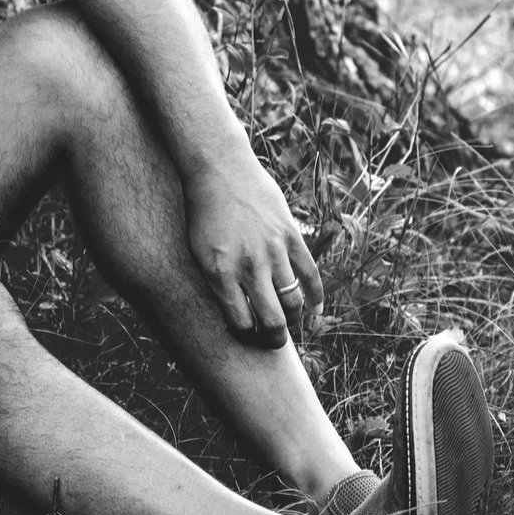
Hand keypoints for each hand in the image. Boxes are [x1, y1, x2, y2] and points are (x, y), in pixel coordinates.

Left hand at [185, 158, 322, 348]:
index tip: (249, 336)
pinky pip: (310, 273)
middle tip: (275, 343)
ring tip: (291, 325)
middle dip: (276, 339)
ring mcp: (272, 250)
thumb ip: (216, 282)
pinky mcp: (290, 235)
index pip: (241, 323)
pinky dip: (316, 295)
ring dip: (295, 319)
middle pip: (272, 320)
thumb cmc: (202, 213)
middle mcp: (248, 266)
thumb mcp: (197, 252)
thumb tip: (235, 313)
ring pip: (293, 300)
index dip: (247, 336)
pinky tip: (315, 309)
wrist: (220, 171)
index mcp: (220, 273)